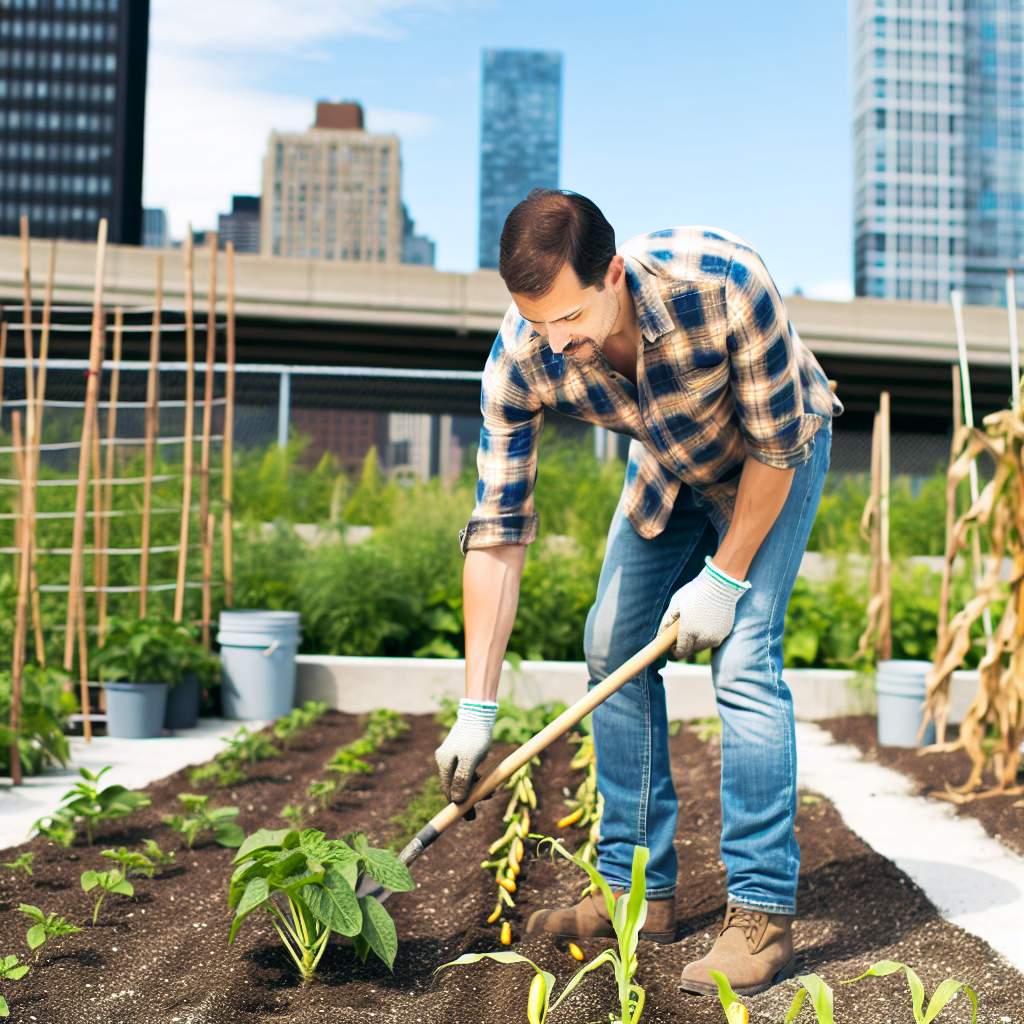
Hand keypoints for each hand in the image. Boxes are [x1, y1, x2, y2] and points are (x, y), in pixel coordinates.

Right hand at [435, 699, 497, 817]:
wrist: (480, 715)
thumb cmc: (476, 737)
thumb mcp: (470, 760)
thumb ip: (463, 780)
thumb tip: (457, 800)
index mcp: (444, 763)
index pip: (448, 791)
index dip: (457, 806)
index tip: (467, 817)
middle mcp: (444, 760)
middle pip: (454, 787)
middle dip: (467, 799)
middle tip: (478, 811)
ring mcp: (452, 757)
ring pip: (461, 780)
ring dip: (474, 789)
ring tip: (491, 794)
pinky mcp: (461, 753)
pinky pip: (466, 772)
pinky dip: (476, 779)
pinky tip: (486, 782)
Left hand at [659, 556, 750, 660]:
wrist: (721, 584)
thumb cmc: (695, 592)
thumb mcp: (676, 603)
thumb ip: (666, 621)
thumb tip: (660, 635)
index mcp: (689, 631)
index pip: (680, 652)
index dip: (674, 652)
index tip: (671, 646)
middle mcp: (703, 638)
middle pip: (691, 650)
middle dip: (684, 645)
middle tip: (680, 633)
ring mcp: (716, 636)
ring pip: (702, 646)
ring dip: (696, 640)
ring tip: (693, 624)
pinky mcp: (725, 632)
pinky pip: (713, 639)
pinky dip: (707, 635)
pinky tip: (704, 622)